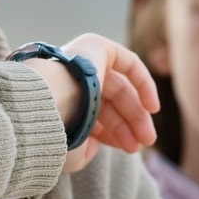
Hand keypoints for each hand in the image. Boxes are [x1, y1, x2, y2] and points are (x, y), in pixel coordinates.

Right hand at [22, 33, 158, 173]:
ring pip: (119, 89)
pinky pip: (127, 62)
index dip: (112, 133)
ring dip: (137, 114)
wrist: (47, 106)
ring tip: (147, 138)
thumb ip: (84, 149)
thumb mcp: (71, 152)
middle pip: (108, 103)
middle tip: (143, 144)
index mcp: (57, 102)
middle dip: (128, 125)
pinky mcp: (95, 46)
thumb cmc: (55, 133)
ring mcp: (80, 61)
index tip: (127, 148)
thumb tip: (95, 143)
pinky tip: (152, 107)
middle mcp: (67, 80)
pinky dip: (143, 83)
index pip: (90, 116)